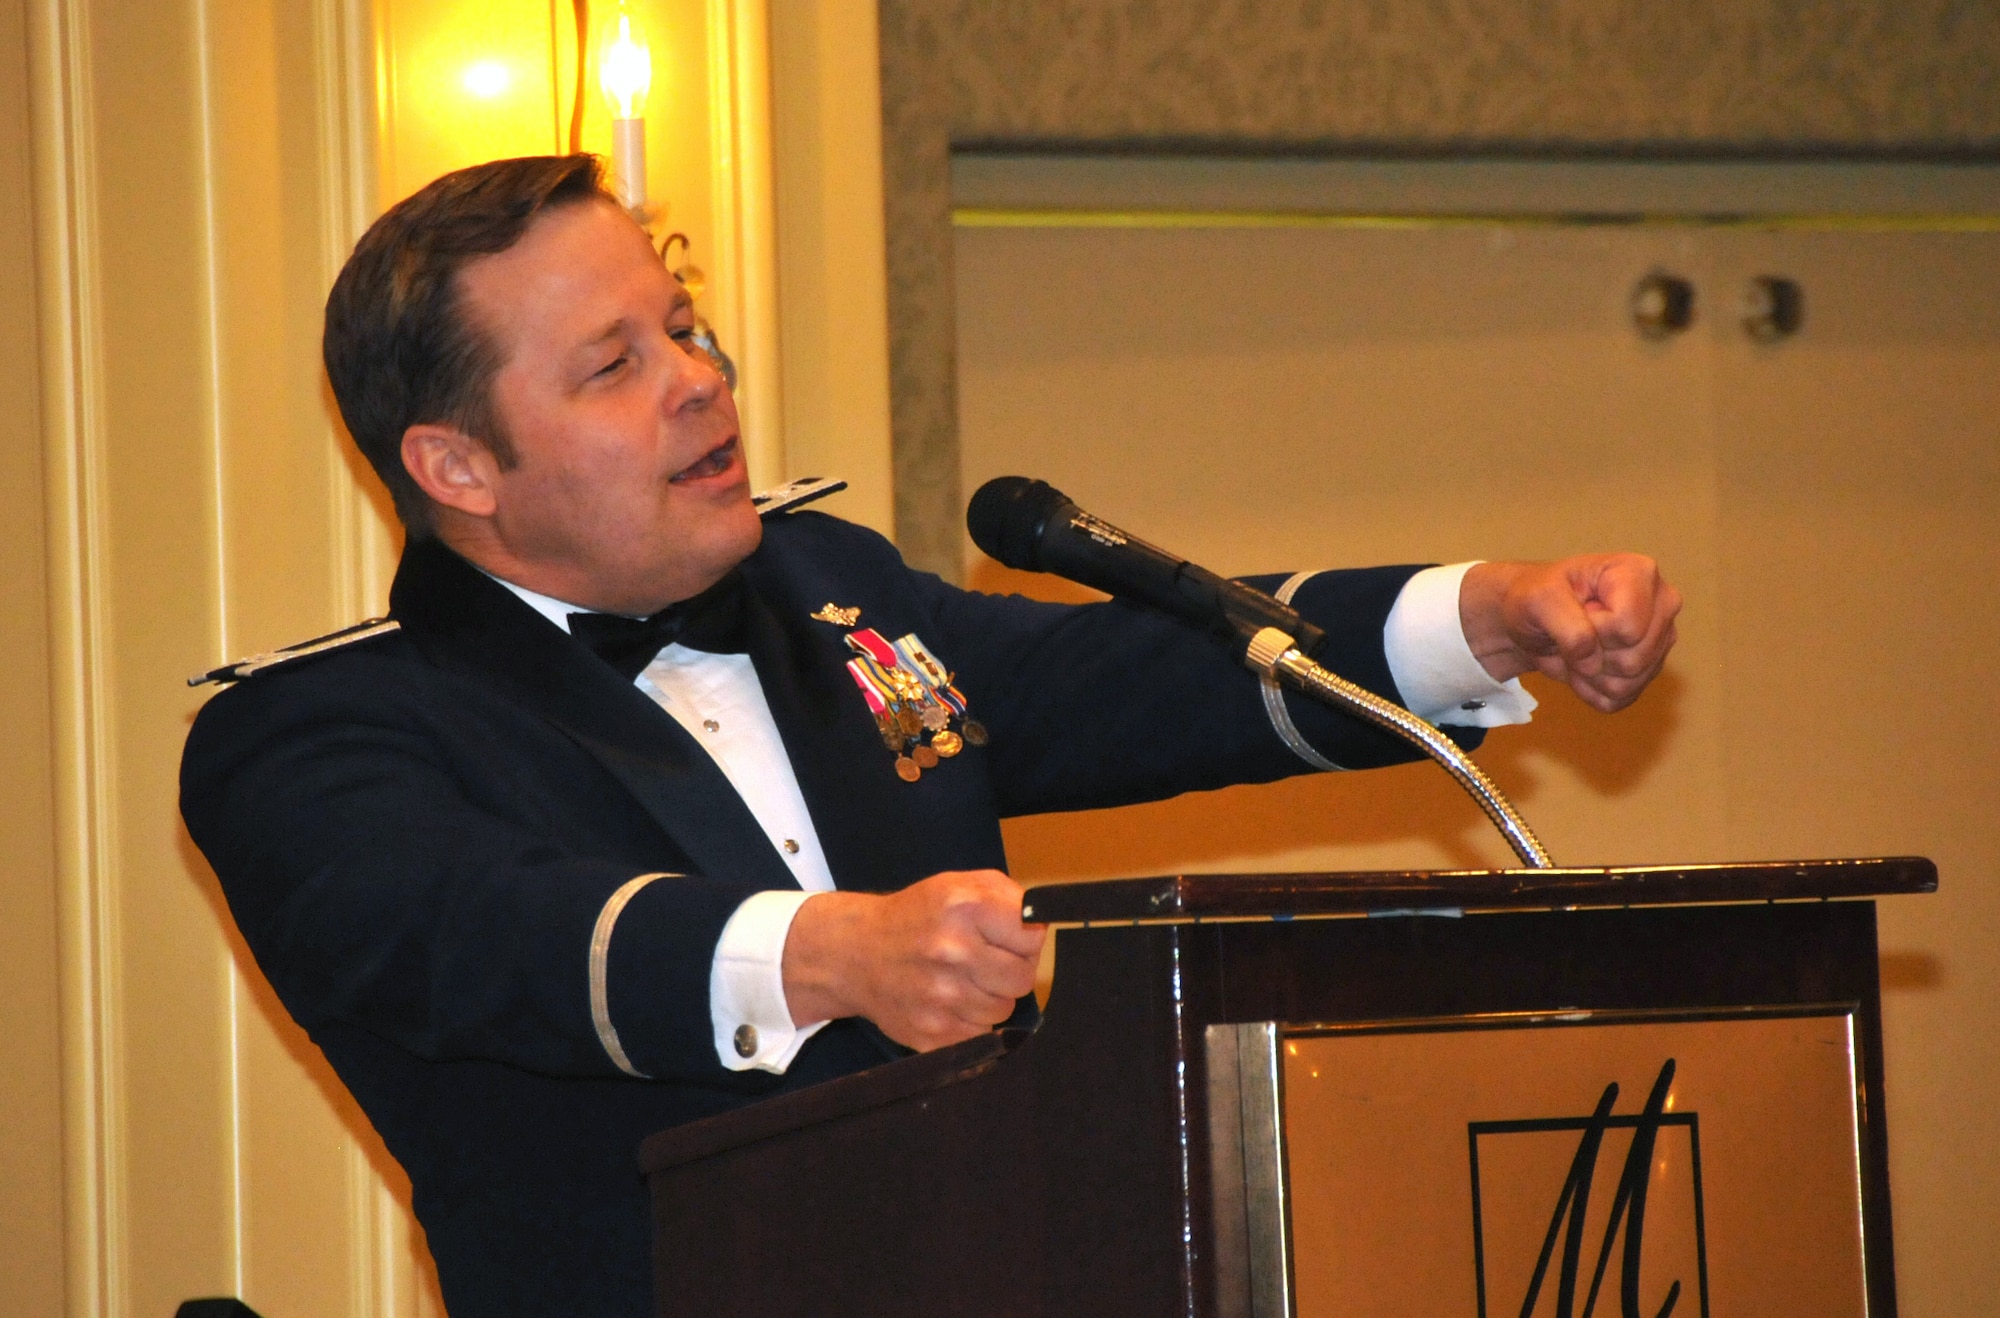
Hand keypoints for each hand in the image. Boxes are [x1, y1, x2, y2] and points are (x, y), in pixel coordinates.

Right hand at [781, 870, 1046, 1052]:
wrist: (853, 953)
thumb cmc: (916, 917)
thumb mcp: (958, 885)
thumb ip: (1009, 896)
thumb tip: (1041, 922)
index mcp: (965, 907)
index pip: (1033, 936)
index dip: (1024, 939)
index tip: (1008, 939)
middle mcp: (953, 951)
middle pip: (1023, 978)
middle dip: (1010, 970)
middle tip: (985, 961)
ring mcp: (941, 996)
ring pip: (1003, 1010)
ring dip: (990, 997)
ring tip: (962, 980)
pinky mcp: (932, 1033)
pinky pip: (981, 1035)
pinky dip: (971, 1022)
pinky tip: (949, 1002)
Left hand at [1459, 555, 1681, 712]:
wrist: (1533, 619)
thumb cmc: (1539, 598)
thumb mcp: (1539, 599)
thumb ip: (1567, 626)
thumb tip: (1591, 660)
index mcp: (1640, 573)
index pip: (1627, 626)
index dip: (1593, 630)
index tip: (1576, 612)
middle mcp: (1661, 604)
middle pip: (1633, 659)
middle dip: (1590, 656)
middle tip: (1571, 635)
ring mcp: (1659, 638)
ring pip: (1629, 682)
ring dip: (1588, 675)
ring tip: (1574, 649)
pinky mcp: (1650, 668)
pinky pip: (1622, 697)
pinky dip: (1592, 689)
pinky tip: (1582, 665)